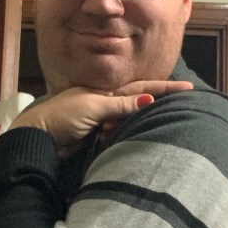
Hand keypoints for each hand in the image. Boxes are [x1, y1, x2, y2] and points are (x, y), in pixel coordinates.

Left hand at [10, 80, 192, 155]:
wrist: (39, 137)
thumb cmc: (63, 116)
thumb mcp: (94, 107)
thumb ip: (120, 104)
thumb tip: (148, 100)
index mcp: (106, 92)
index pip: (142, 88)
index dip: (164, 89)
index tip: (188, 88)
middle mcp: (106, 104)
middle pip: (138, 103)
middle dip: (157, 104)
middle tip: (180, 108)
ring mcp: (101, 120)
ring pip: (129, 121)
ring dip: (138, 124)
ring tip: (154, 127)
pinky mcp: (96, 136)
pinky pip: (118, 135)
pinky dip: (124, 136)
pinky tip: (132, 140)